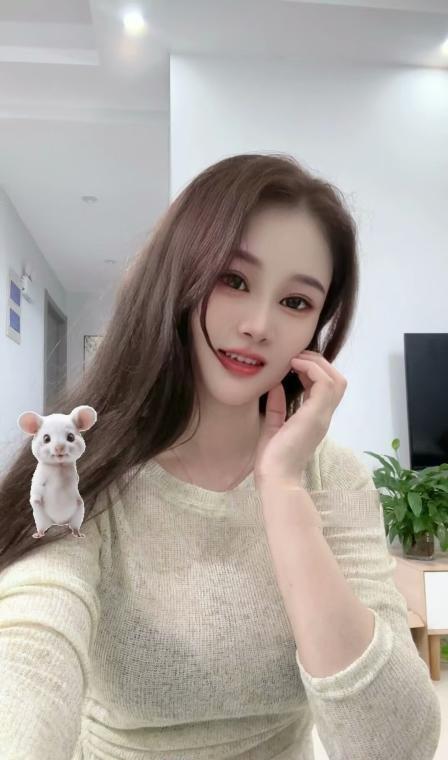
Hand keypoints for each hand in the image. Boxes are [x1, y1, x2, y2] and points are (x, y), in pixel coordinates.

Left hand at [254, 350, 347, 490]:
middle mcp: (323, 416)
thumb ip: (277, 408)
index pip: (324, 388)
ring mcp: (322, 415)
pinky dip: (311, 368)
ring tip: (296, 359)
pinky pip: (324, 382)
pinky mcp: (315, 414)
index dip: (312, 371)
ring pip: (335, 379)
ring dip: (317, 363)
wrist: (276, 478)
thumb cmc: (273, 459)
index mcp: (315, 419)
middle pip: (337, 380)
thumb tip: (276, 386)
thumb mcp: (273, 427)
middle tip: (296, 358)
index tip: (292, 364)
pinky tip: (294, 366)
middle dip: (319, 363)